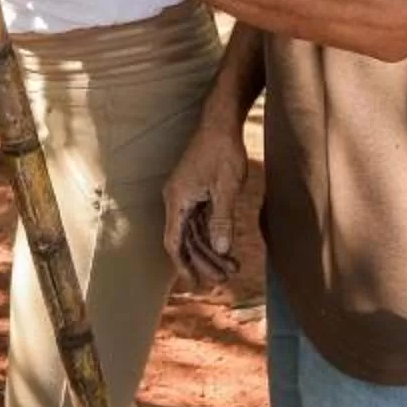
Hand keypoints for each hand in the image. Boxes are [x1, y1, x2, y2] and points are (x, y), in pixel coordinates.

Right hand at [165, 112, 250, 289]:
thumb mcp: (225, 187)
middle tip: (226, 279)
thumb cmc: (222, 151)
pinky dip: (213, 235)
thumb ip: (222, 220)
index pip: (174, 242)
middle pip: (186, 240)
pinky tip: (226, 247)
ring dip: (211, 250)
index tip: (196, 284)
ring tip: (232, 267)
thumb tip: (221, 249)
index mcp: (177, 200)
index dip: (183, 265)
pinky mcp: (196, 191)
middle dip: (204, 261)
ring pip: (195, 232)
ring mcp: (186, 195)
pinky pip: (201, 220)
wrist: (220, 122)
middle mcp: (176, 200)